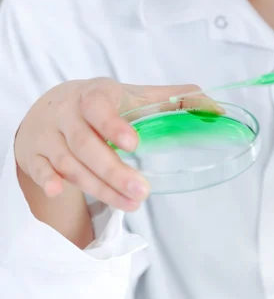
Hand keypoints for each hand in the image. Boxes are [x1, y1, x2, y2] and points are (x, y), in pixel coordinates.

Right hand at [15, 78, 202, 211]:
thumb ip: (168, 98)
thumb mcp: (130, 94)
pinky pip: (39, 169)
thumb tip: (212, 104)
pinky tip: (57, 191)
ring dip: (98, 187)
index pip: (99, 107)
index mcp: (93, 95)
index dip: (113, 125)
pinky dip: (46, 180)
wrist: (49, 108)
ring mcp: (48, 135)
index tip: (134, 144)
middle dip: (112, 171)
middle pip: (85, 145)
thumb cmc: (99, 102)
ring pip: (69, 164)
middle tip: (143, 192)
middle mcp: (67, 114)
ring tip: (131, 204)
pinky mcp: (34, 154)